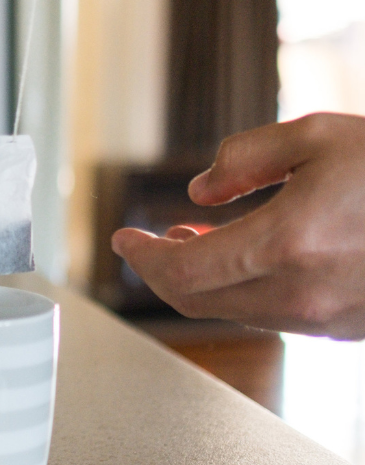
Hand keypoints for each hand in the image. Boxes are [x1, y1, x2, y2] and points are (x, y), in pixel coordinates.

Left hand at [112, 114, 364, 338]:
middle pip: (197, 300)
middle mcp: (303, 292)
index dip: (142, 258)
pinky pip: (277, 318)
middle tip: (157, 241)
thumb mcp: (318, 136)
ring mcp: (328, 318)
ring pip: (236, 312)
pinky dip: (247, 292)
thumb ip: (246, 158)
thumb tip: (199, 191)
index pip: (181, 271)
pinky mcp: (349, 328)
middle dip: (163, 270)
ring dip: (206, 282)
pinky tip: (252, 261)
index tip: (124, 240)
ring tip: (201, 241)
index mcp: (286, 242)